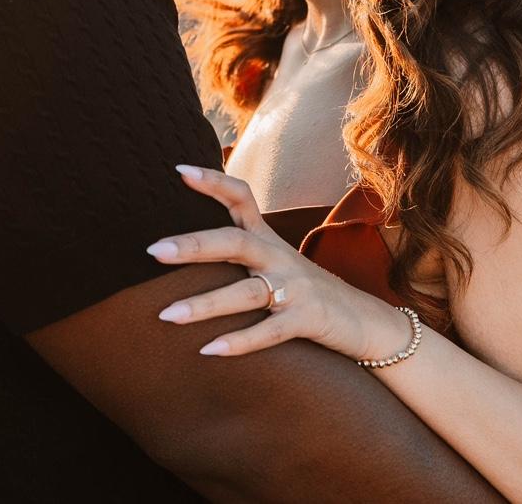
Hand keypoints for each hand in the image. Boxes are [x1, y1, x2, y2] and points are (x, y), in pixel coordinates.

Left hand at [147, 165, 413, 362]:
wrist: (367, 321)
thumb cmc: (307, 289)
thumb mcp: (276, 260)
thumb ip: (241, 245)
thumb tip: (185, 242)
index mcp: (268, 238)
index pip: (241, 198)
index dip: (212, 182)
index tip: (178, 171)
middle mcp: (280, 257)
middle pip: (234, 242)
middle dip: (194, 246)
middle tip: (153, 251)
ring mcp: (295, 288)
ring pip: (245, 292)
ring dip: (204, 304)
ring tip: (166, 315)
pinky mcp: (307, 320)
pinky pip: (269, 332)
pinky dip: (239, 342)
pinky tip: (209, 350)